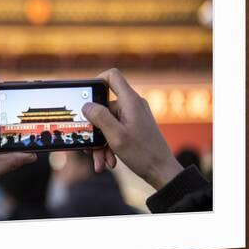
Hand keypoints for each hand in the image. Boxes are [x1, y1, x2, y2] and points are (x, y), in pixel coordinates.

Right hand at [82, 68, 182, 189]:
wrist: (162, 172)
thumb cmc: (143, 153)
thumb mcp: (116, 135)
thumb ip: (99, 117)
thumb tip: (86, 105)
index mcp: (129, 101)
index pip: (112, 76)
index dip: (97, 81)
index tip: (85, 97)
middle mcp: (132, 106)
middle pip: (103, 108)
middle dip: (95, 129)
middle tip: (90, 146)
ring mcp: (133, 117)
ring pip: (107, 124)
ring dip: (101, 143)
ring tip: (101, 160)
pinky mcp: (133, 128)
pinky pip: (114, 132)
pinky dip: (109, 145)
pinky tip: (109, 161)